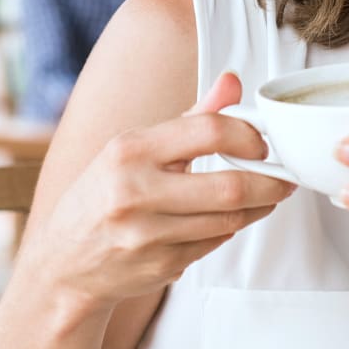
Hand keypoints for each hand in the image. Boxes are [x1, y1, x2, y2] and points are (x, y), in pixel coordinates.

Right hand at [23, 73, 294, 314]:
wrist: (62, 264)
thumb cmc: (106, 192)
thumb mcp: (137, 146)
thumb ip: (193, 116)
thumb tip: (234, 81)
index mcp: (130, 150)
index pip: (209, 131)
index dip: (249, 135)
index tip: (263, 143)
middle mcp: (134, 193)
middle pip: (229, 186)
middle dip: (270, 182)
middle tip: (286, 177)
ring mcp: (146, 236)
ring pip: (228, 220)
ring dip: (258, 207)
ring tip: (269, 194)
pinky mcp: (159, 267)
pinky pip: (214, 243)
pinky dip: (231, 228)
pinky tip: (231, 217)